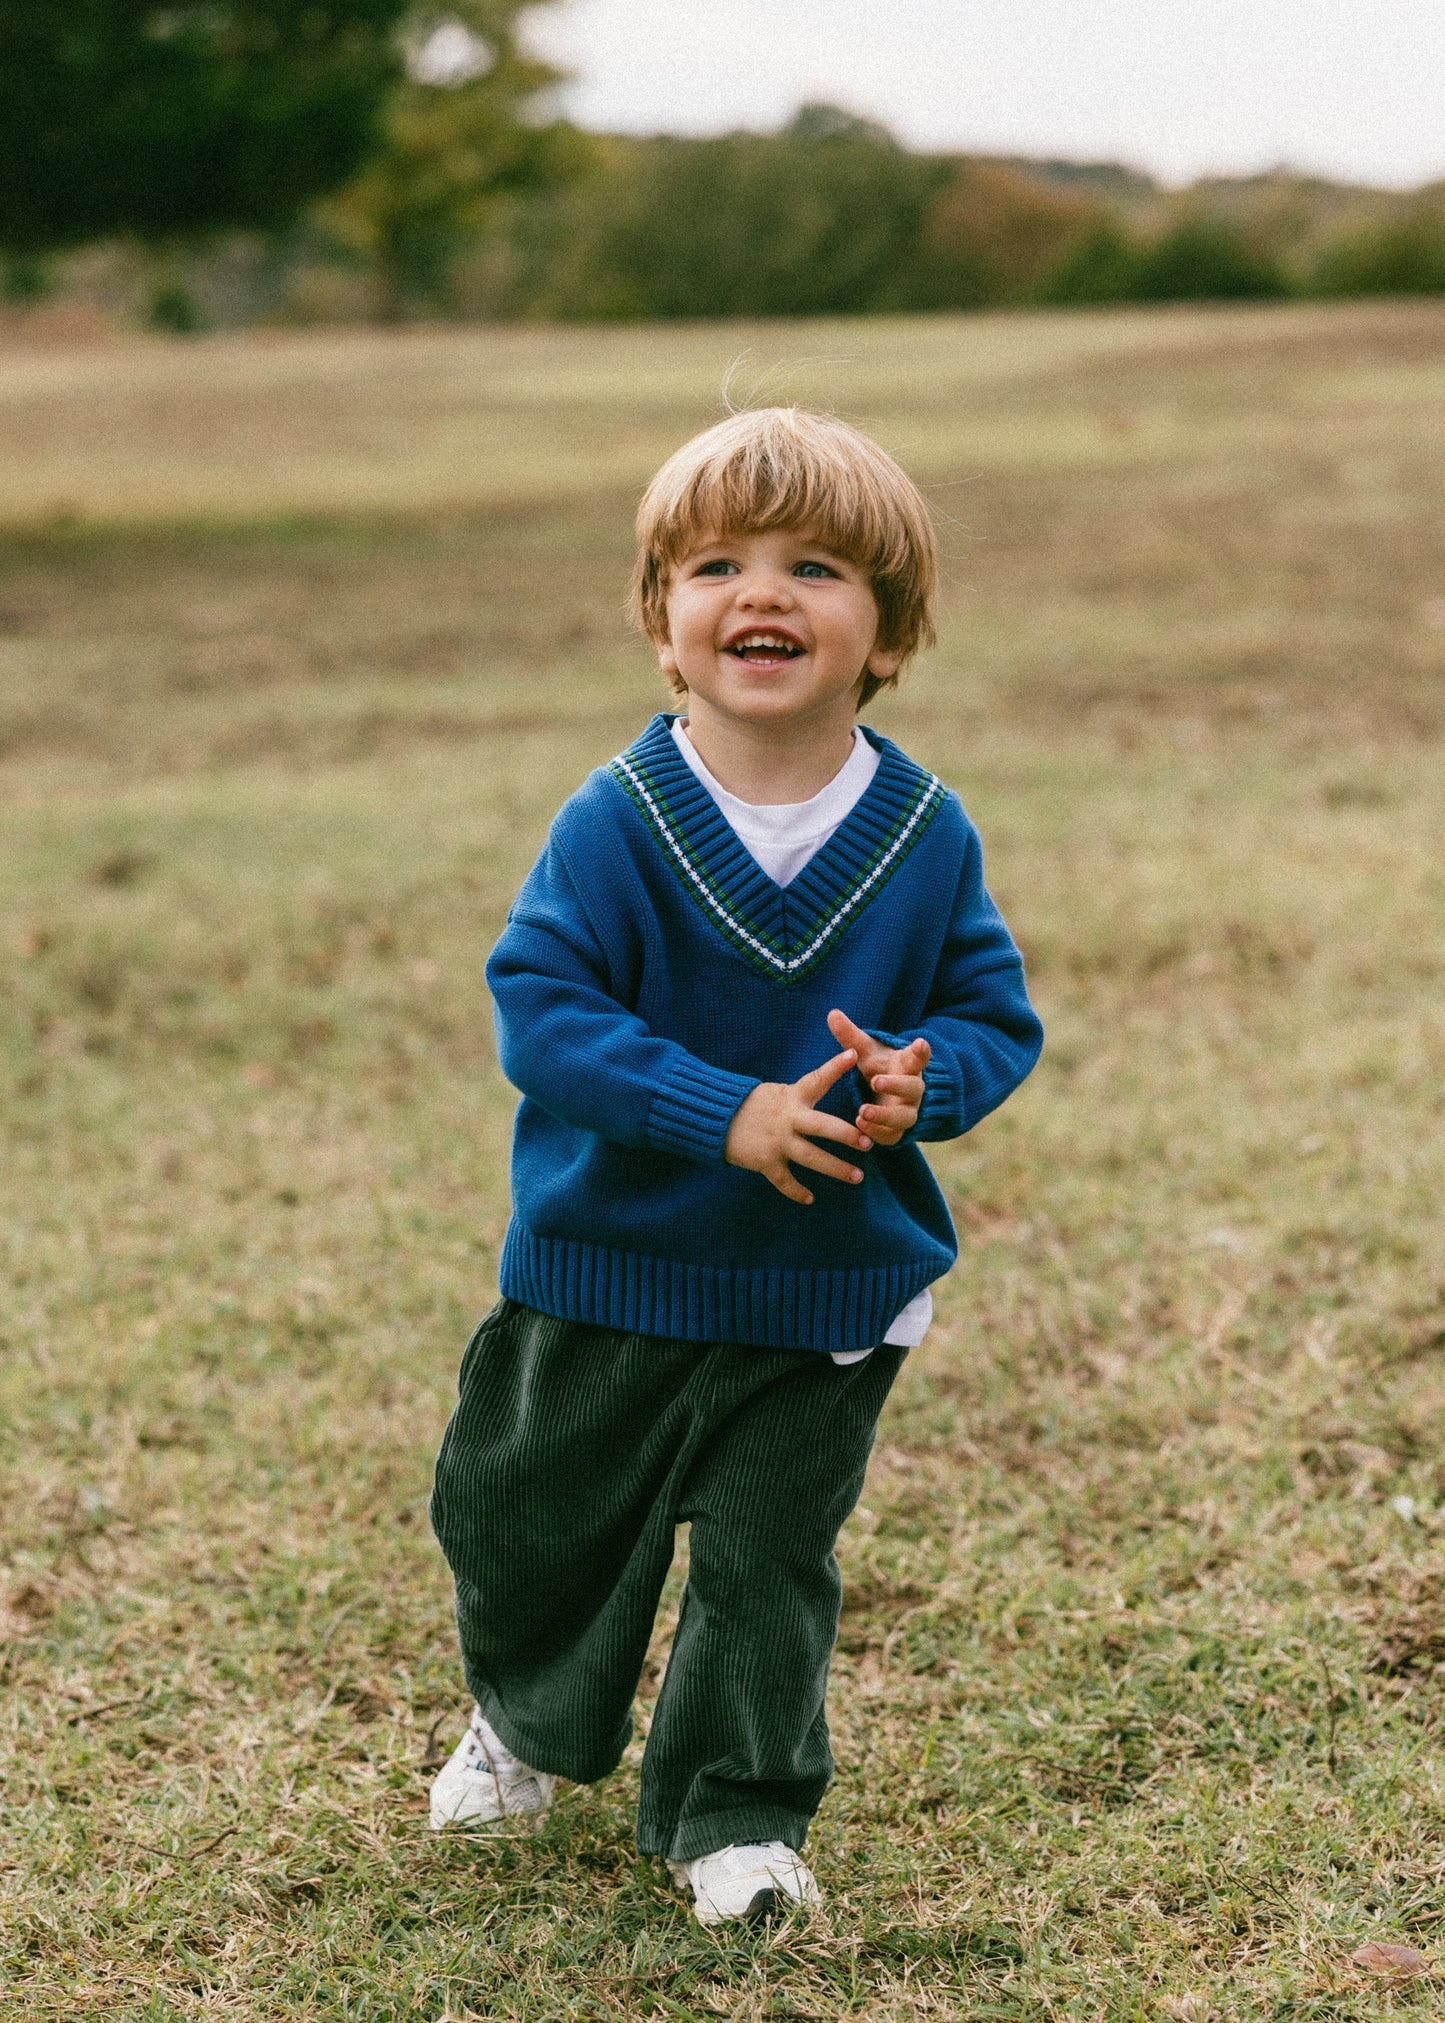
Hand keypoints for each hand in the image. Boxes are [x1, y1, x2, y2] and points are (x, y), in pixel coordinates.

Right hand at [724, 1047, 871, 1205]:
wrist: (716, 1120)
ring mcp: (777, 1141)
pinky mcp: (764, 1161)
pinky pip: (785, 1181)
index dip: (834, 1067)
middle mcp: (787, 1118)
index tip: (853, 1055)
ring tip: (858, 1177)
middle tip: (867, 1143)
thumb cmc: (753, 1106)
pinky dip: (797, 1192)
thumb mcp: (777, 1093)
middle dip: (845, 1135)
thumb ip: (801, 1093)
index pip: (816, 1079)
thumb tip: (825, 1082)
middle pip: (821, 1126)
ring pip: (811, 1157)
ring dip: (836, 1168)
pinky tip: (810, 1198)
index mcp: (792, 1097)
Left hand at [826, 1009, 929, 1145]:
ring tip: (862, 1112)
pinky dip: (878, 1133)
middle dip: (897, 1086)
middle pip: (914, 1088)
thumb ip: (850, 1036)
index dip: (921, 1051)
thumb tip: (831, 1013)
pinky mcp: (898, 1130)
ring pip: (904, 1117)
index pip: (919, 1057)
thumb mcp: (866, 1051)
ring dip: (884, 1116)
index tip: (919, 1042)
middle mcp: (913, 1089)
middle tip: (875, 1081)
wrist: (886, 1097)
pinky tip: (859, 1127)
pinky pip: (893, 1136)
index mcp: (908, 1066)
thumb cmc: (879, 1068)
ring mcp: (907, 1111)